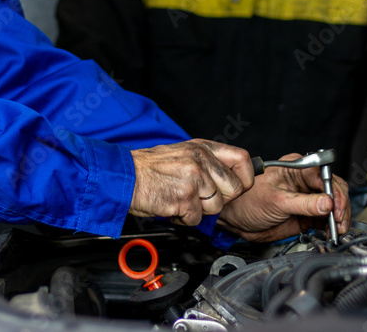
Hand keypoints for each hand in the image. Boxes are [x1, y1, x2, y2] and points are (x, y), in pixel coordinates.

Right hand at [129, 139, 254, 225]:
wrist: (123, 177)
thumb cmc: (149, 168)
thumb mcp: (182, 153)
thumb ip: (207, 162)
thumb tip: (231, 177)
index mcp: (202, 147)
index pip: (242, 159)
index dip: (244, 178)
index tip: (235, 187)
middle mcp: (200, 160)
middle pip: (234, 189)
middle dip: (218, 200)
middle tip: (199, 197)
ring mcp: (193, 178)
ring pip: (215, 208)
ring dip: (197, 211)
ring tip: (179, 199)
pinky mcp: (184, 197)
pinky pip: (195, 219)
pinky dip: (182, 219)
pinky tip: (170, 206)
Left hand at [216, 153, 349, 242]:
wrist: (236, 218)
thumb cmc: (247, 200)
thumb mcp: (276, 201)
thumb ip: (303, 203)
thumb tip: (327, 203)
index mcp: (297, 168)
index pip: (325, 176)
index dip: (334, 192)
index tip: (337, 208)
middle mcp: (305, 181)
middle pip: (334, 190)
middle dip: (340, 206)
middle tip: (339, 222)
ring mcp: (308, 198)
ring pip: (333, 206)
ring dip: (338, 219)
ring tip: (336, 230)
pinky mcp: (308, 214)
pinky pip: (326, 219)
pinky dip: (332, 226)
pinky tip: (331, 232)